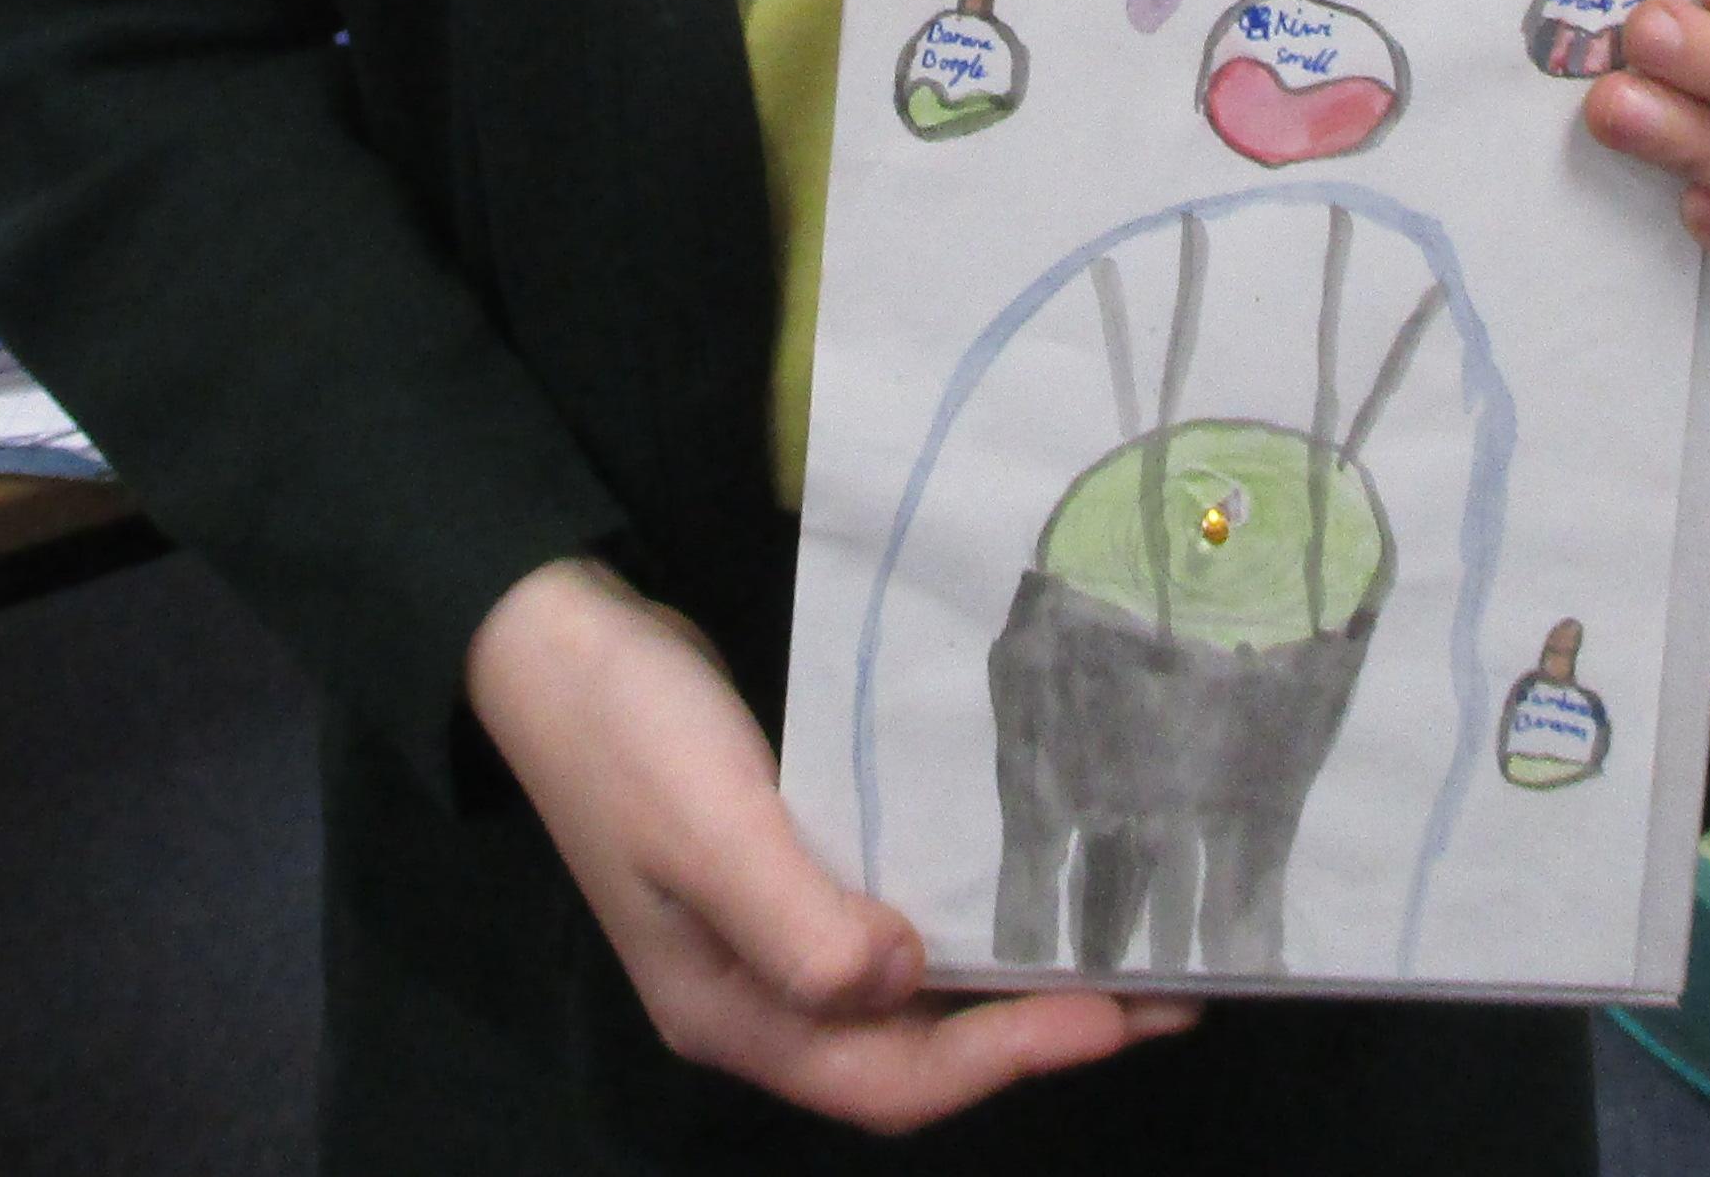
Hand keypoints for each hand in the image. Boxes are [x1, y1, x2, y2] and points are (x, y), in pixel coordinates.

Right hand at [462, 557, 1192, 1128]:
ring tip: (1126, 947)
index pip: (888, 1078)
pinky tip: (1025, 880)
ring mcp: (769, 936)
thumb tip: (903, 984)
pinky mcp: (786, 871)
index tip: (1114, 1012)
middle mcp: (757, 995)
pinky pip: (893, 924)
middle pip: (914, 1054)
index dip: (1005, 1056)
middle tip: (1164, 988)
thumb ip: (798, 918)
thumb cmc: (625, 731)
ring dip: (1013, 978)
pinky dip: (966, 918)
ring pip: (913, 995)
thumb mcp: (708, 823)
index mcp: (731, 1011)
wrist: (545, 631)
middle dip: (1037, 1030)